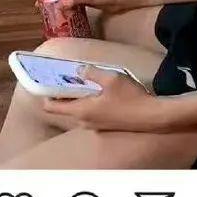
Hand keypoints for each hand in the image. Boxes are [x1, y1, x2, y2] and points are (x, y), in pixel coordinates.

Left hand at [42, 67, 165, 131]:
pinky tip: (100, 94)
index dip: (46, 95)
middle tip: (68, 78)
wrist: (151, 116)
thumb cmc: (130, 98)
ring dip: (76, 99)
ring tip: (85, 83)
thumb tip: (77, 70)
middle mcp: (83, 122)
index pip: (51, 108)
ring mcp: (94, 126)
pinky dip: (87, 104)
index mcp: (81, 111)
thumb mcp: (111, 79)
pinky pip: (88, 115)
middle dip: (62, 95)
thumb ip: (91, 72)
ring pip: (76, 112)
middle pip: (63, 110)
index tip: (48, 82)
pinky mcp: (104, 126)